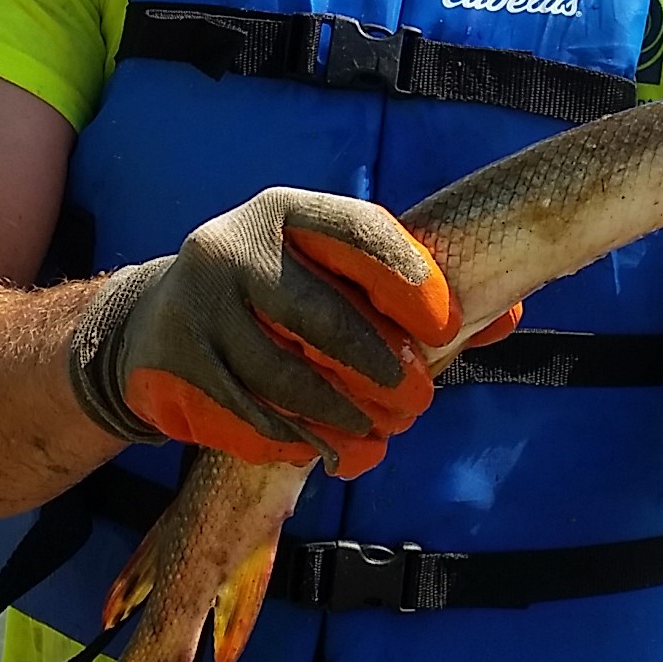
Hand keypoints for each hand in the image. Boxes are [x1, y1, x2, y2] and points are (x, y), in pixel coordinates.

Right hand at [67, 187, 458, 477]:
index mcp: (285, 212)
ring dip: (339, 414)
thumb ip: (405, 292)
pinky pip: (245, 411)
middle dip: (375, 365)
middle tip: (417, 401)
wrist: (156, 320)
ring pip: (281, 375)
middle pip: (316, 314)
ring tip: (377, 434)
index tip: (445, 328)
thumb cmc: (277, 295)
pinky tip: (326, 449)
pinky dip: (293, 437)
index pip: (355, 232)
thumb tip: (505, 315)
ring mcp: (196, 306)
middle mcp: (233, 248)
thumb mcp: (328, 273)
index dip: (406, 278)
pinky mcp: (175, 361)